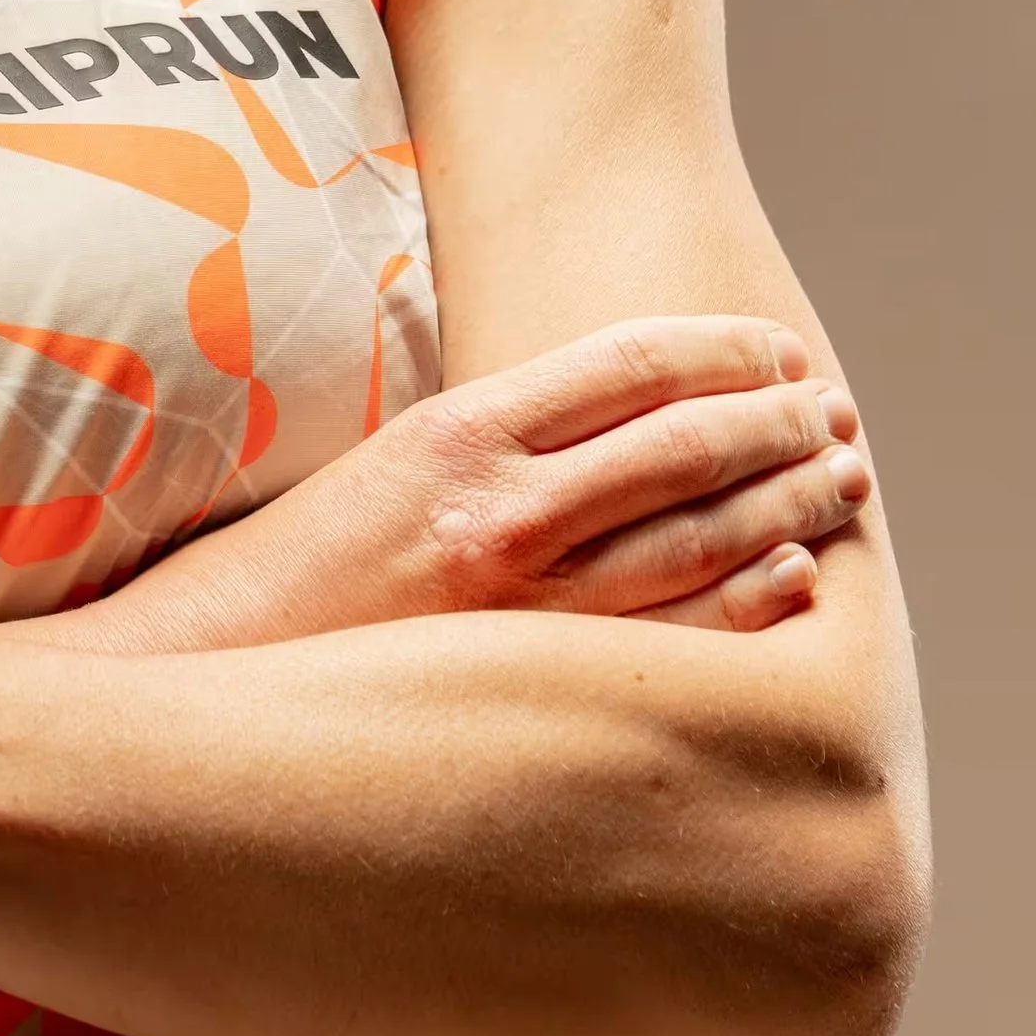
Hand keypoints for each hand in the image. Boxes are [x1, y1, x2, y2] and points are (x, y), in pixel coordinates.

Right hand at [37, 315, 871, 660]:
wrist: (197, 686)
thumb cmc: (290, 576)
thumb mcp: (384, 467)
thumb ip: (490, 443)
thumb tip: (605, 425)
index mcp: (457, 431)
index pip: (628, 363)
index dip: (722, 349)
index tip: (776, 351)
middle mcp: (498, 507)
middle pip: (683, 444)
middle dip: (776, 423)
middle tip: (833, 418)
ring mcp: (521, 604)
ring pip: (698, 536)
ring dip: (786, 500)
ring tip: (839, 480)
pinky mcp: (527, 686)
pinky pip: (671, 638)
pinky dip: (748, 602)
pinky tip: (796, 578)